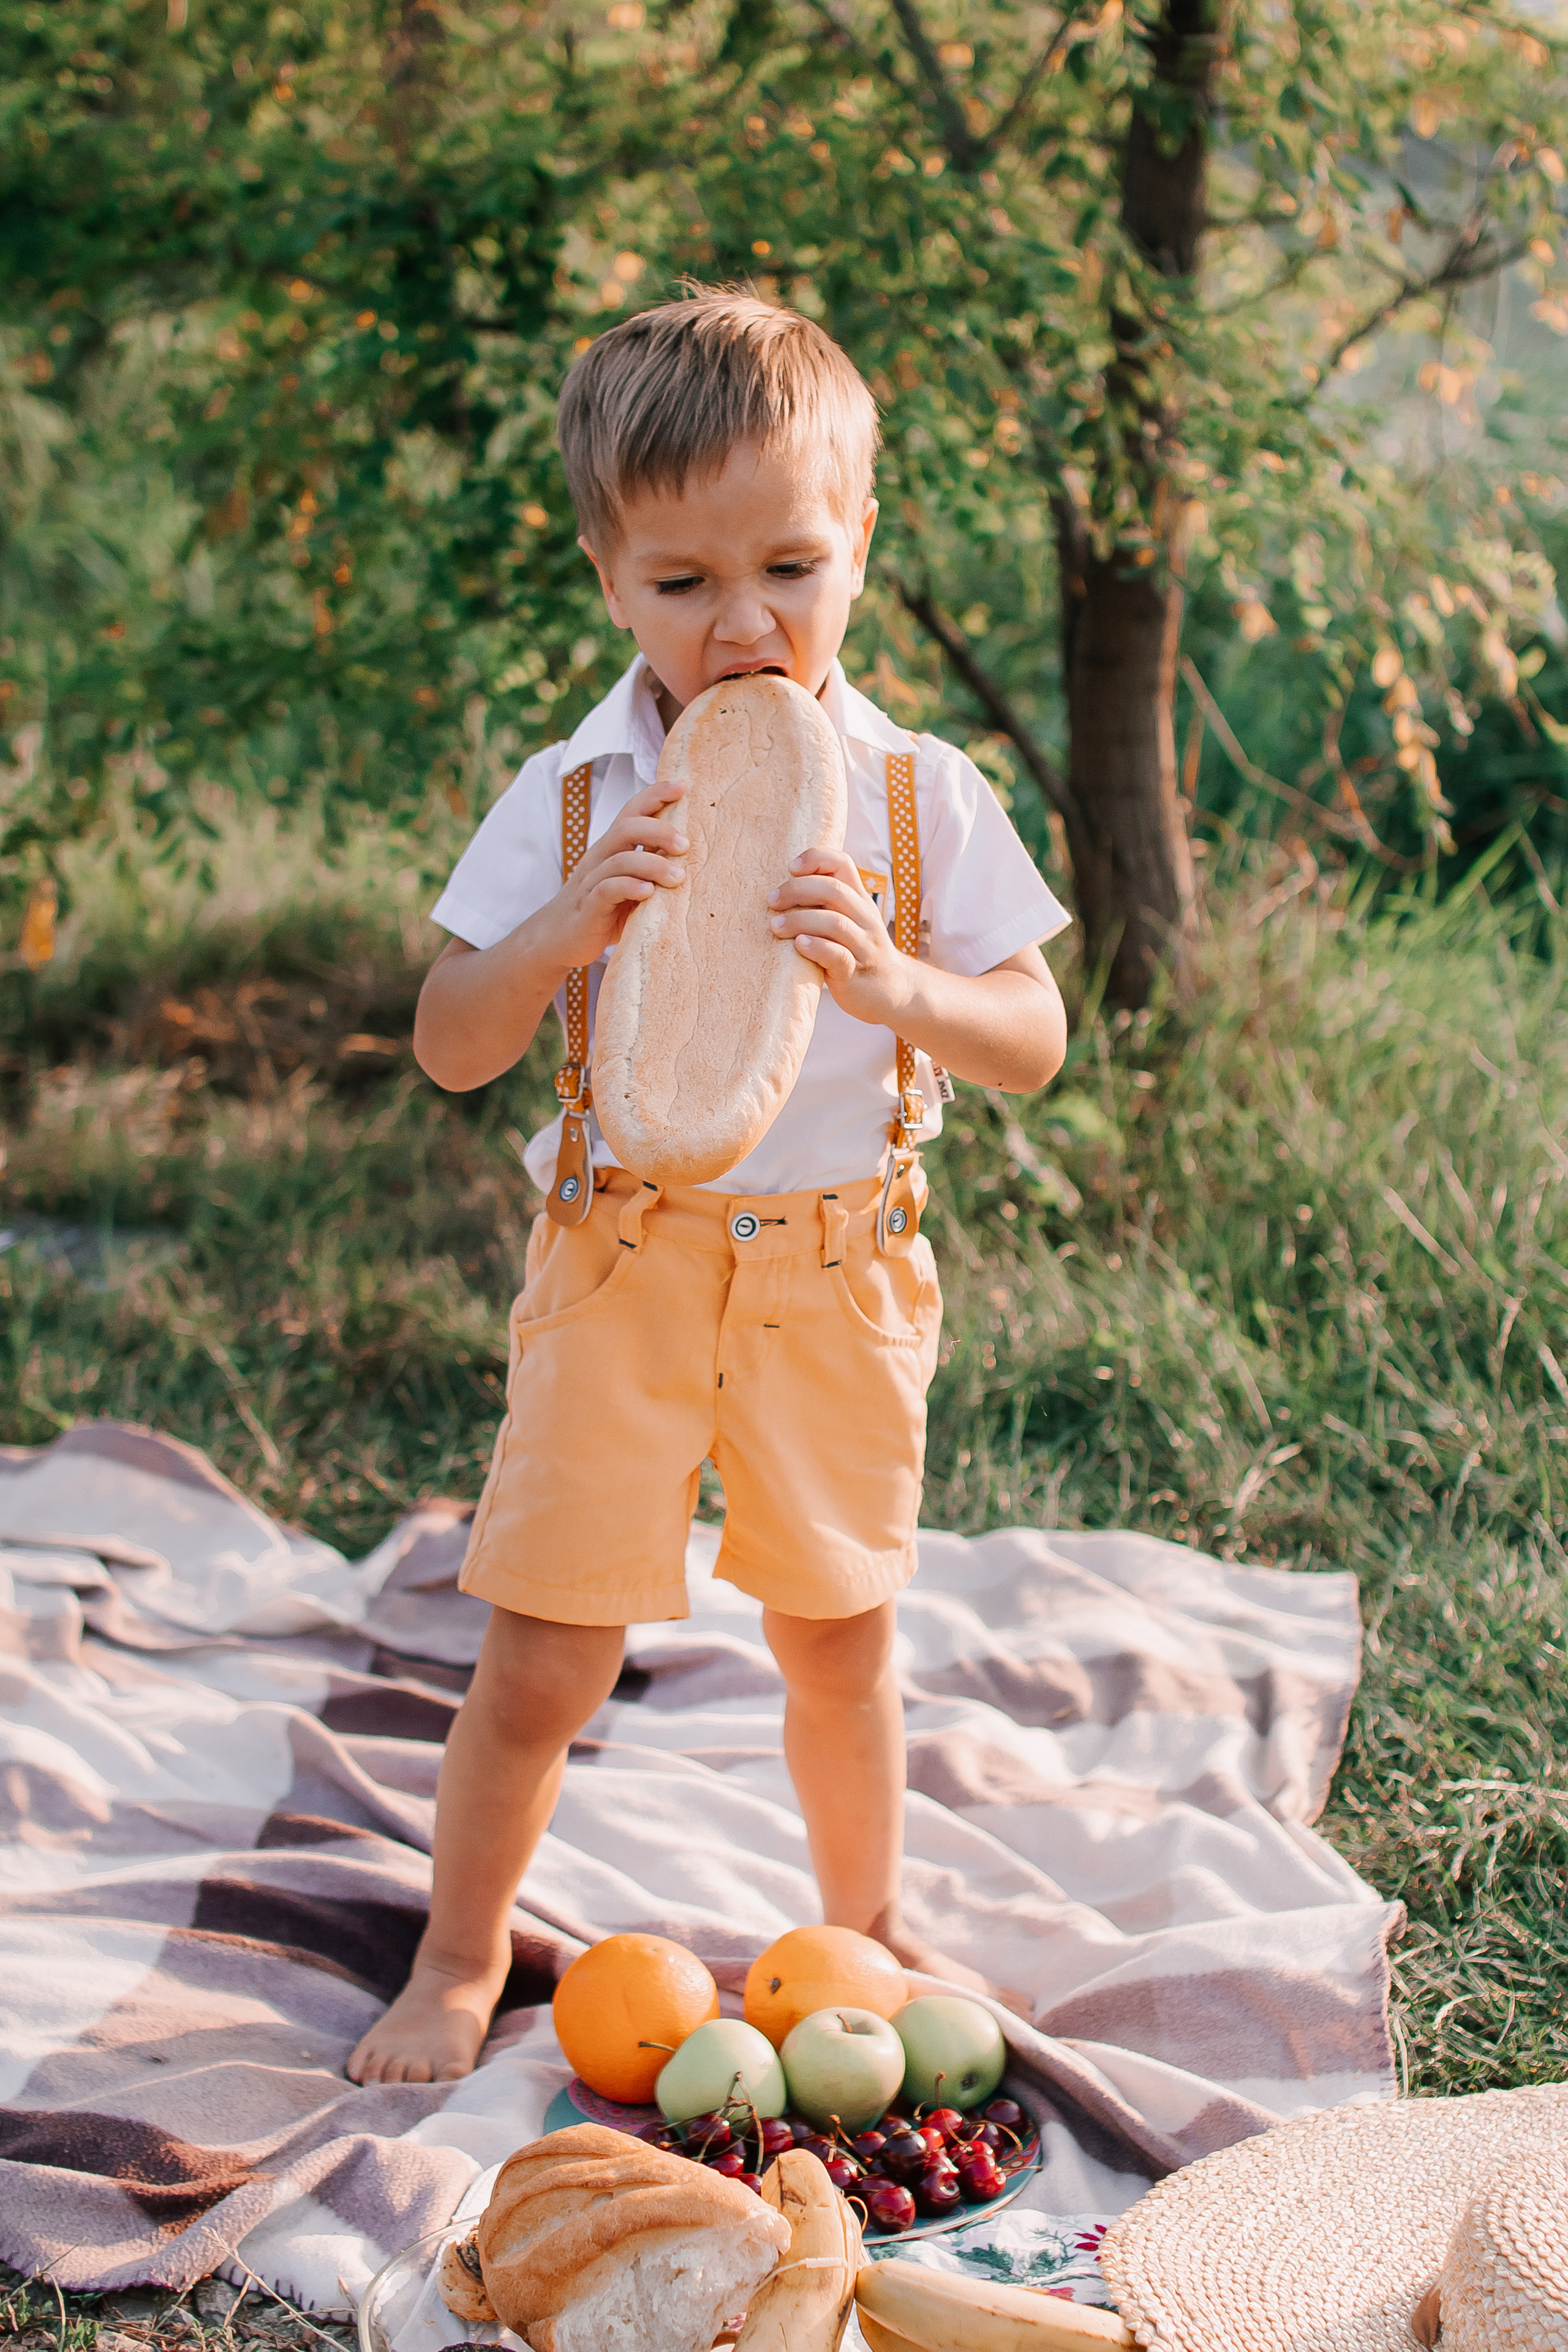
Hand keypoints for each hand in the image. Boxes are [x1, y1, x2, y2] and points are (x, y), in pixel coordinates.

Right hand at [534, 778, 687, 977]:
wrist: (557, 939)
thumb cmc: (602, 909)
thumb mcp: (629, 883)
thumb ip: (651, 868)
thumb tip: (693, 857)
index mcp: (612, 848)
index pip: (632, 811)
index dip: (655, 794)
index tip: (683, 786)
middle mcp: (600, 858)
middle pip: (626, 828)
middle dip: (659, 830)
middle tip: (686, 845)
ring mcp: (592, 882)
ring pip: (620, 860)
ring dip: (652, 864)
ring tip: (678, 877)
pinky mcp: (589, 907)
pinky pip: (607, 890)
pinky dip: (629, 888)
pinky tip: (648, 892)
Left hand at [767, 846, 912, 1028]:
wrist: (892, 991)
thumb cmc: (856, 952)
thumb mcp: (848, 920)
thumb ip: (824, 904)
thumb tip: (781, 888)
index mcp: (859, 900)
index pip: (842, 864)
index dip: (816, 858)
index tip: (790, 868)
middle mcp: (865, 918)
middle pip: (834, 890)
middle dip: (797, 890)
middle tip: (771, 901)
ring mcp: (863, 946)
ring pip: (835, 922)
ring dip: (799, 920)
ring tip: (775, 926)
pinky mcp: (855, 973)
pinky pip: (838, 956)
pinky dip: (816, 947)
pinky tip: (799, 945)